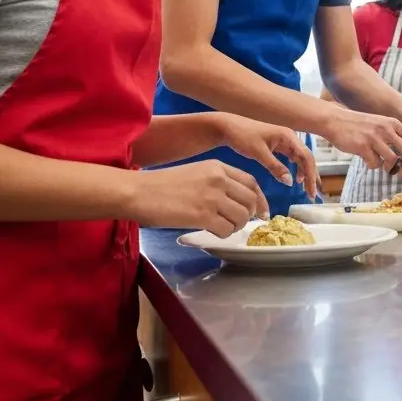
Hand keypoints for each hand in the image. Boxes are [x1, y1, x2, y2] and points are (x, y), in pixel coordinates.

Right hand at [130, 161, 267, 236]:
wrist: (139, 191)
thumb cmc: (161, 184)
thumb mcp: (195, 173)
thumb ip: (216, 183)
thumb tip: (233, 201)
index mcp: (217, 166)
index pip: (251, 182)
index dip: (260, 199)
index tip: (262, 211)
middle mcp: (219, 179)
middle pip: (250, 201)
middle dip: (249, 216)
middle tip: (240, 224)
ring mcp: (212, 197)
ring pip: (242, 217)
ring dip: (236, 226)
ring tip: (222, 227)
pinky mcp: (203, 215)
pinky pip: (227, 229)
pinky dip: (223, 234)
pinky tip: (211, 230)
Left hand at [218, 113, 318, 201]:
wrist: (229, 127)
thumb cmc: (242, 136)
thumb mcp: (259, 153)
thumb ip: (275, 167)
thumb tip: (290, 182)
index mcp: (288, 136)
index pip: (306, 157)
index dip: (311, 175)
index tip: (311, 191)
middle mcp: (289, 137)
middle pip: (306, 158)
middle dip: (311, 176)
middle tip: (314, 195)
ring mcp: (284, 141)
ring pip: (300, 159)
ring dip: (305, 174)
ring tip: (308, 189)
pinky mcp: (278, 146)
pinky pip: (292, 158)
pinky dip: (296, 169)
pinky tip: (296, 179)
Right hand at [326, 109, 401, 179]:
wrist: (335, 121)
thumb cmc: (357, 125)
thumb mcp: (379, 124)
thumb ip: (392, 136)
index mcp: (391, 123)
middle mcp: (385, 129)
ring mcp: (374, 137)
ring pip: (391, 160)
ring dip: (387, 166)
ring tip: (379, 163)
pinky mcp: (362, 146)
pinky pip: (374, 163)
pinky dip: (371, 164)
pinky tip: (365, 157)